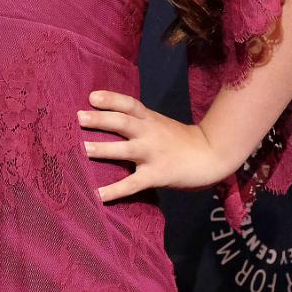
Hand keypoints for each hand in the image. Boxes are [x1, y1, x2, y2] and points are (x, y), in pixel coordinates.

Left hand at [78, 89, 232, 201]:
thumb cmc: (181, 140)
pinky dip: (115, 190)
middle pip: (123, 122)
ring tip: (82, 149)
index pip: (129, 104)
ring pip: (125, 149)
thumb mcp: (160, 123)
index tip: (91, 96)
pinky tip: (98, 195)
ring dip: (103, 149)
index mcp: (150, 119)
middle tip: (79, 118)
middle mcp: (150, 133)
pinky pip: (133, 183)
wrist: (211, 155)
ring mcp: (153, 154)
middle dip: (100, 119)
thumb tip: (109, 118)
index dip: (111, 98)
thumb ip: (139, 121)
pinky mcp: (157, 175)